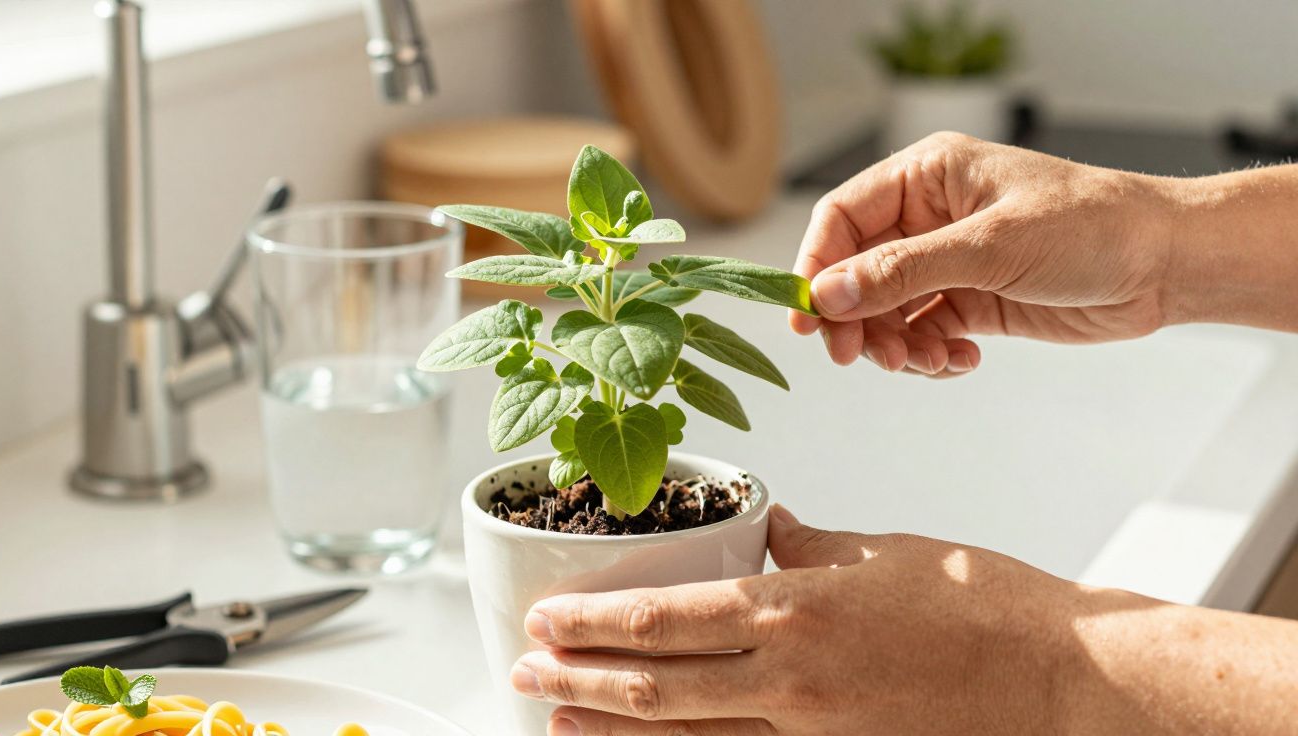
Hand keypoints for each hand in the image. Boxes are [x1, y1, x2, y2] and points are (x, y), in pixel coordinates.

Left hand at [509, 505, 1082, 734]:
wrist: (1062, 679)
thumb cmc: (979, 604)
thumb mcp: (882, 551)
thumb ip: (810, 545)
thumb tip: (765, 530)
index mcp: (797, 614)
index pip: (668, 622)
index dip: (595, 625)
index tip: (544, 619)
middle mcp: (791, 685)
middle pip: (659, 688)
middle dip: (580, 681)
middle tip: (523, 671)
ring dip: (614, 729)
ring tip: (555, 719)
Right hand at [791, 132, 1180, 374]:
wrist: (1166, 265)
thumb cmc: (1094, 227)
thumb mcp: (991, 246)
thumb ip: (904, 271)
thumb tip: (830, 292)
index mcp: (927, 176)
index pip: (843, 218)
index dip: (816, 266)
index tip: (807, 316)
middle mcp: (929, 217)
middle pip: (857, 272)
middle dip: (856, 318)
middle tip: (859, 357)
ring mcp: (949, 262)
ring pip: (887, 311)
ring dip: (895, 344)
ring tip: (926, 362)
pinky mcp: (971, 301)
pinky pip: (923, 333)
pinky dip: (930, 354)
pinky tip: (960, 360)